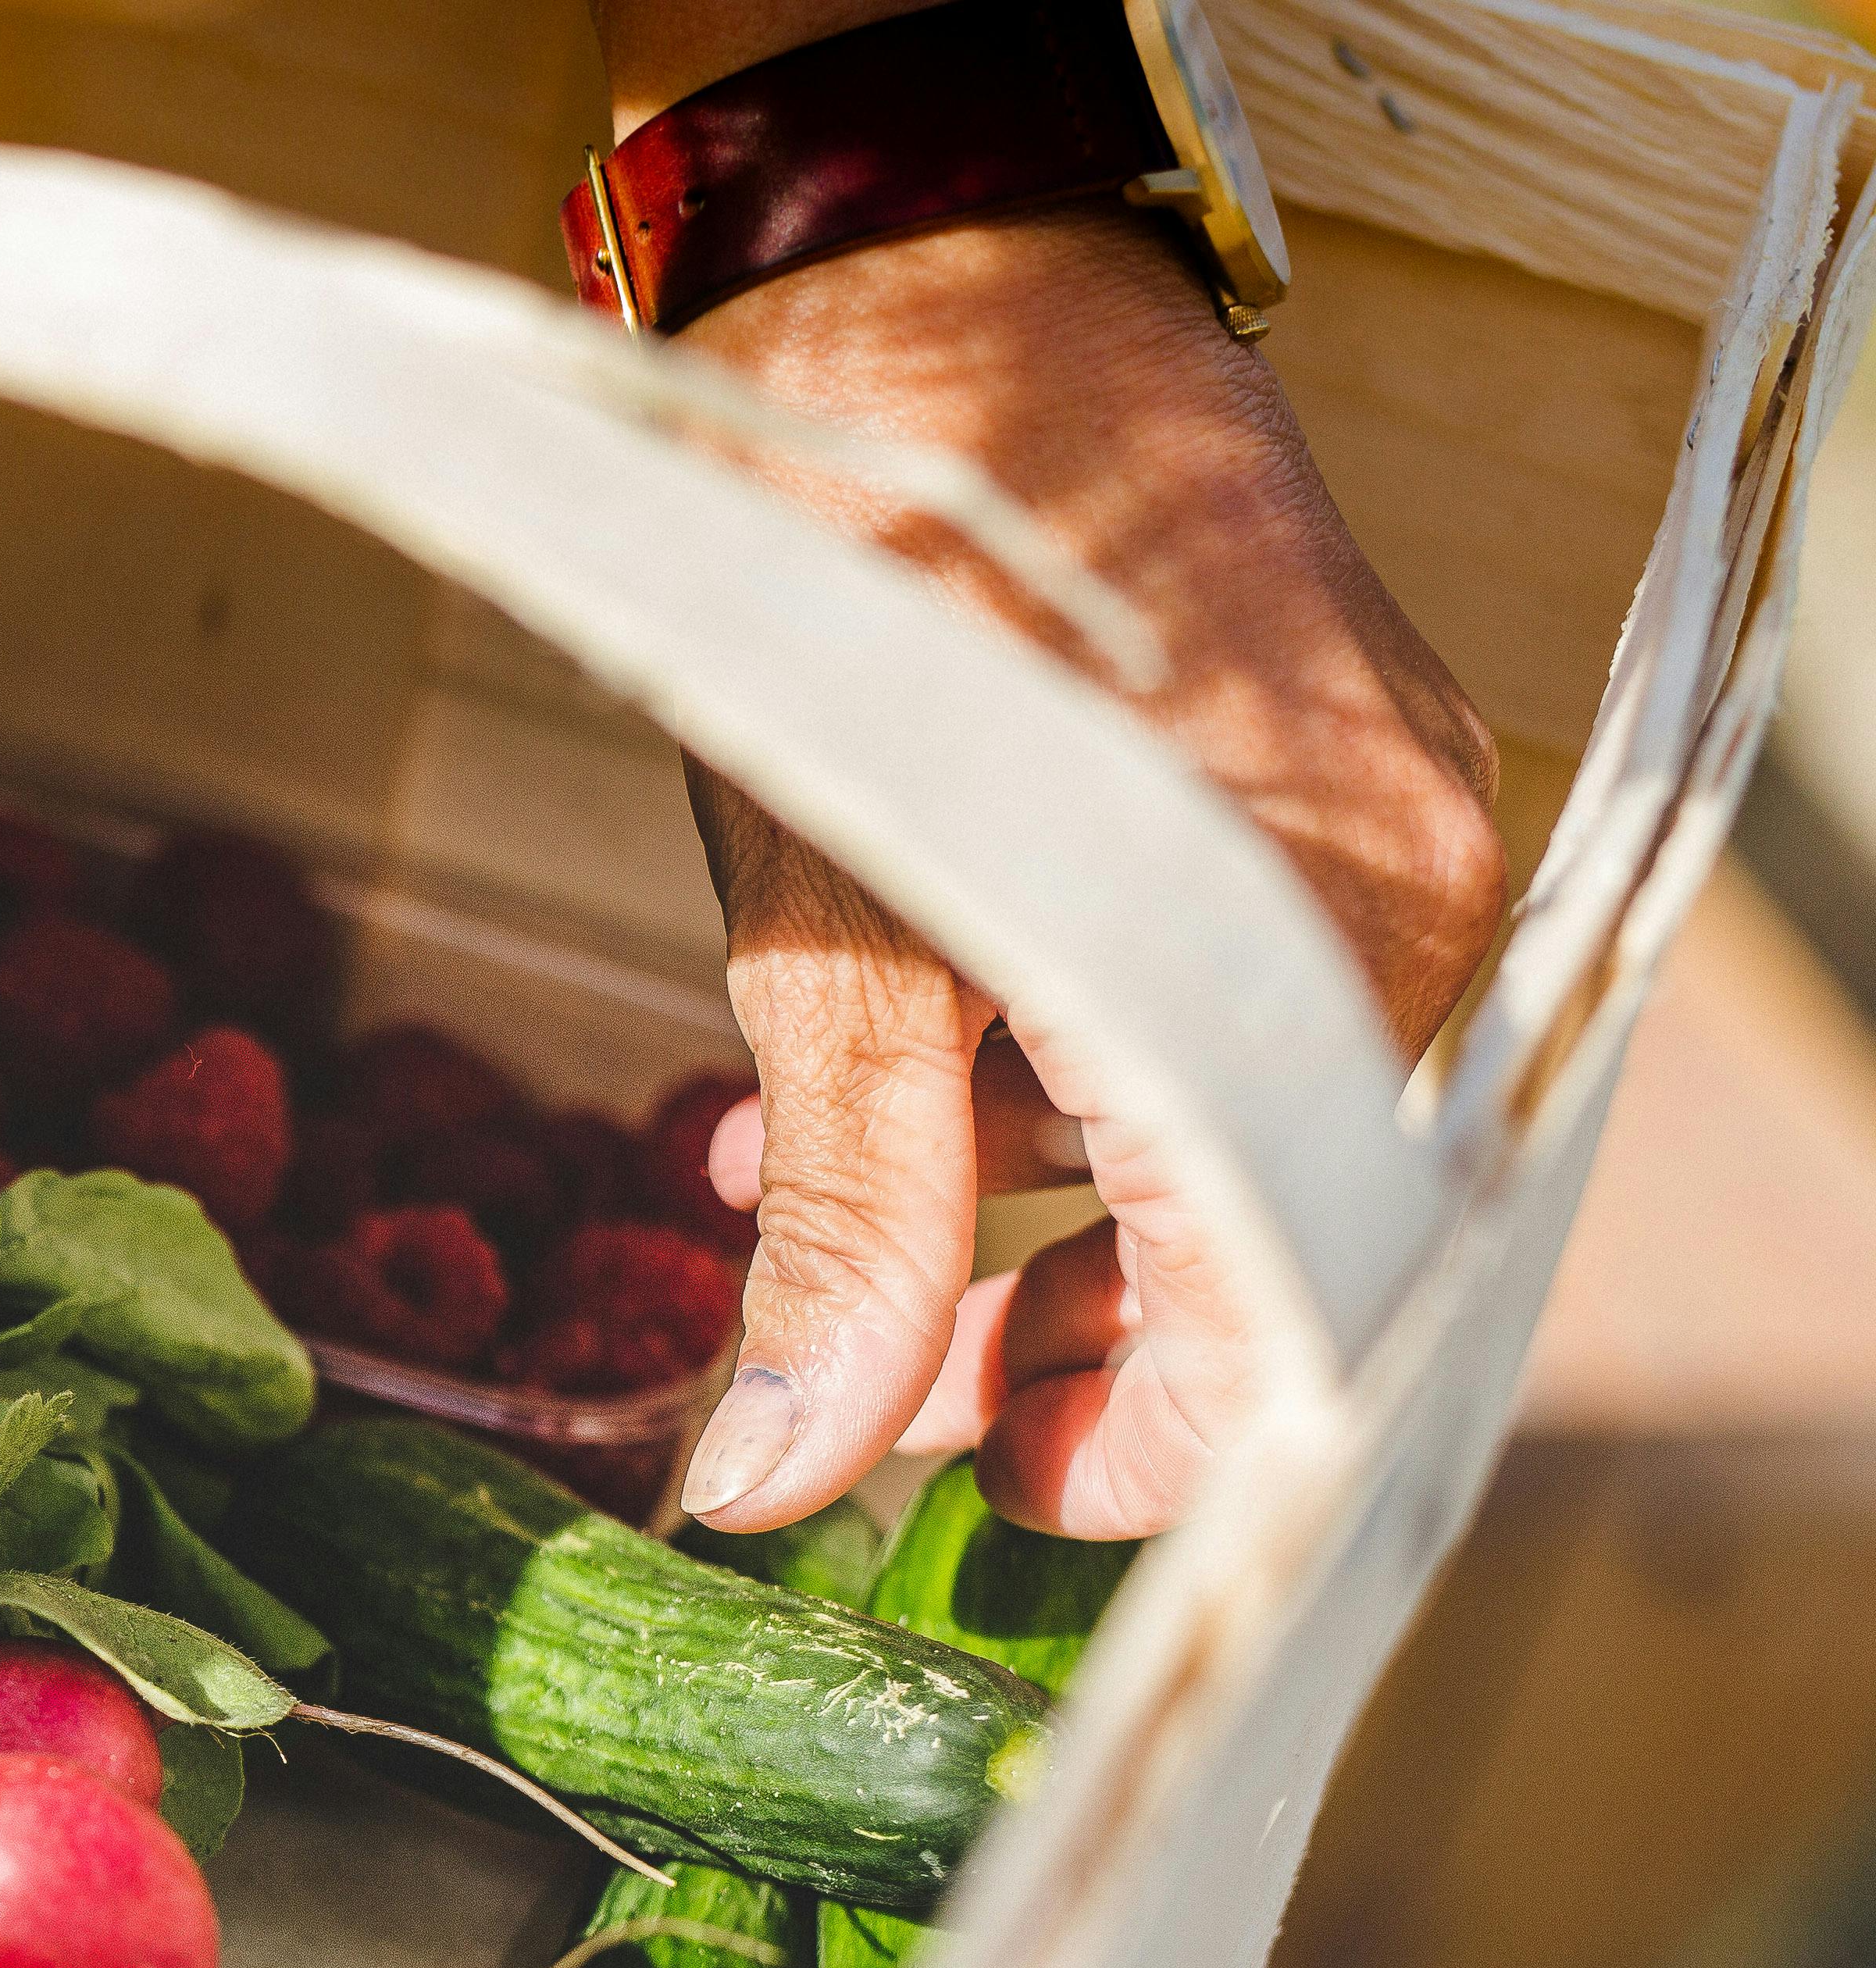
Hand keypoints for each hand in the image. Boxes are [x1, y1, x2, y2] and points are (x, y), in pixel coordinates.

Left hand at [598, 18, 1509, 1537]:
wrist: (906, 267)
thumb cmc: (869, 562)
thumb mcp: (827, 928)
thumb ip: (841, 1216)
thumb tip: (783, 1475)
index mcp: (1316, 948)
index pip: (1299, 1311)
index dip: (1147, 1445)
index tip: (984, 1499)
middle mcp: (1386, 900)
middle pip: (1261, 1233)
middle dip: (1050, 1333)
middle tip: (858, 1392)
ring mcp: (1347, 830)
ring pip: (1201, 1126)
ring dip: (999, 1205)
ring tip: (788, 1212)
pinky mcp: (1273, 787)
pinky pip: (1174, 1004)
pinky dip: (1017, 1078)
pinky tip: (837, 1092)